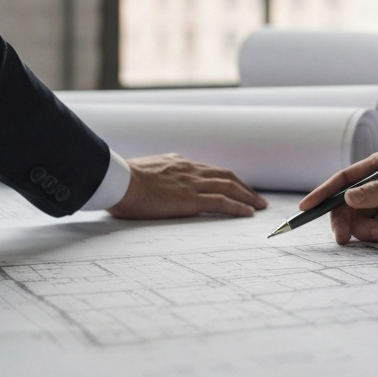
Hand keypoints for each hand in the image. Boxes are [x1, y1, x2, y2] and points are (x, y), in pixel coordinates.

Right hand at [108, 154, 267, 219]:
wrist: (118, 180)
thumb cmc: (122, 181)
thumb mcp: (143, 171)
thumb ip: (156, 174)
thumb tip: (156, 180)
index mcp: (178, 163)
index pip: (208, 170)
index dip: (224, 178)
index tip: (234, 185)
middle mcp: (189, 170)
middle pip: (225, 176)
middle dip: (243, 186)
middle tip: (256, 197)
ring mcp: (192, 184)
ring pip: (229, 187)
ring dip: (247, 196)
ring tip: (259, 206)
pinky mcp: (191, 199)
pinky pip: (221, 202)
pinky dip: (238, 206)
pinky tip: (248, 212)